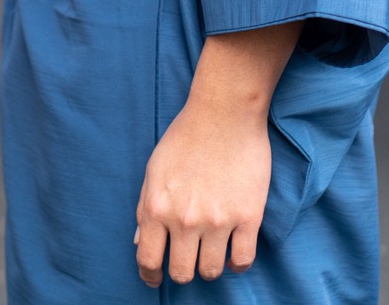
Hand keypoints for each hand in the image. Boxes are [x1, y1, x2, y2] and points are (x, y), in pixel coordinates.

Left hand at [135, 92, 270, 283]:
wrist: (225, 111)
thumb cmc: (186, 135)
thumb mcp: (155, 168)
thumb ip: (145, 208)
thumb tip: (140, 242)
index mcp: (157, 207)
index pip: (148, 260)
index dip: (150, 275)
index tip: (156, 278)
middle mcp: (185, 219)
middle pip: (182, 273)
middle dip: (182, 270)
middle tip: (187, 259)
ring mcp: (218, 220)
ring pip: (212, 271)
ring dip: (209, 266)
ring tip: (211, 251)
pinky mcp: (248, 217)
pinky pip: (243, 260)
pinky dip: (237, 263)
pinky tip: (233, 252)